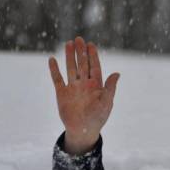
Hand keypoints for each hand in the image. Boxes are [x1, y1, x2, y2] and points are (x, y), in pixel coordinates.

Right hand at [48, 37, 119, 154]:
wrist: (82, 130)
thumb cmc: (97, 118)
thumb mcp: (106, 103)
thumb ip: (110, 88)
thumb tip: (117, 73)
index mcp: (96, 85)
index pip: (94, 66)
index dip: (93, 55)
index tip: (91, 44)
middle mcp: (84, 84)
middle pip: (82, 64)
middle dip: (81, 52)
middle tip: (79, 39)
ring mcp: (73, 88)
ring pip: (71, 68)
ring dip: (69, 57)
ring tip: (68, 44)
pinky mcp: (62, 93)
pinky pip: (57, 79)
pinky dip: (54, 70)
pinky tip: (52, 59)